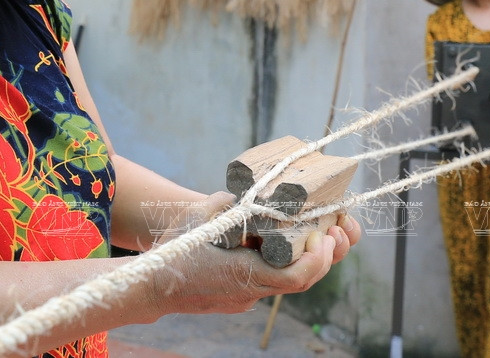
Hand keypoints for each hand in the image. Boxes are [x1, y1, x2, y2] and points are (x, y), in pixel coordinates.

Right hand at [145, 193, 359, 316]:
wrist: (151, 286)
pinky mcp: (245, 294)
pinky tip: (298, 239)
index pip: (294, 277)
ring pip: (293, 282)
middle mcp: (251, 292)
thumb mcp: (199, 217)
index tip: (324, 235)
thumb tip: (253, 192)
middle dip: (327, 255)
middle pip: (303, 281)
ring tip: (326, 230)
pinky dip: (292, 260)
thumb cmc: (174, 250)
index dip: (318, 258)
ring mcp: (249, 297)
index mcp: (242, 275)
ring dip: (314, 258)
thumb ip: (228, 202)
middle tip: (338, 228)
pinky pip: (276, 279)